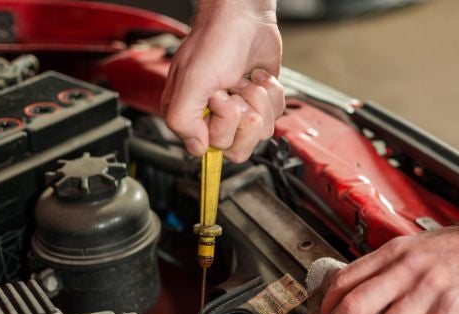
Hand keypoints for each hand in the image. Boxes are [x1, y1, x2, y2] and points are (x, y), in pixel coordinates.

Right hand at [161, 0, 284, 161]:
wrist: (245, 18)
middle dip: (244, 115)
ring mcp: (240, 111)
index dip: (222, 127)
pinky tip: (257, 77)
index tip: (220, 100)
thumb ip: (183, 120)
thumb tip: (197, 150)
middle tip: (236, 91)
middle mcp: (214, 117)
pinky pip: (275, 116)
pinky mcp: (260, 103)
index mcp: (190, 115)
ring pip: (260, 132)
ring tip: (245, 80)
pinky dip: (271, 94)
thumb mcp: (192, 81)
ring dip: (258, 101)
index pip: (212, 149)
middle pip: (239, 148)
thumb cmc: (215, 41)